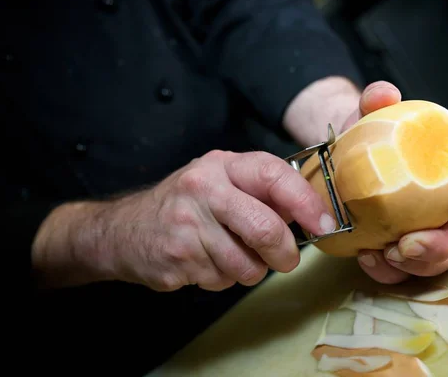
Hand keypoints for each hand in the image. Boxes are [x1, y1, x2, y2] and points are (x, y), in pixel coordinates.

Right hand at [33, 150, 336, 290]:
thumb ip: (259, 191)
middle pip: (265, 228)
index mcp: (221, 166)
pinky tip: (203, 262)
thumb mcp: (218, 182)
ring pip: (247, 264)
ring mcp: (187, 225)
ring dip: (248, 270)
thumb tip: (310, 214)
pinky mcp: (177, 258)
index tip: (324, 224)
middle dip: (284, 253)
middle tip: (285, 260)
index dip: (305, 202)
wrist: (123, 230)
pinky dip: (221, 279)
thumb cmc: (184, 205)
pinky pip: (221, 281)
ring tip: (227, 255)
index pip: (273, 175)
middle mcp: (203, 189)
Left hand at [350, 81, 447, 283]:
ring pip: (436, 260)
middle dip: (439, 247)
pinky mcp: (398, 248)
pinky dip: (386, 271)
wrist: (340, 160)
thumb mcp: (369, 114)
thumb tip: (383, 94)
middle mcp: (443, 206)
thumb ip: (376, 100)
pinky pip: (401, 271)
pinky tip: (366, 258)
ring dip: (414, 265)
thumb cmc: (367, 136)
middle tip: (405, 245)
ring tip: (382, 254)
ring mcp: (423, 231)